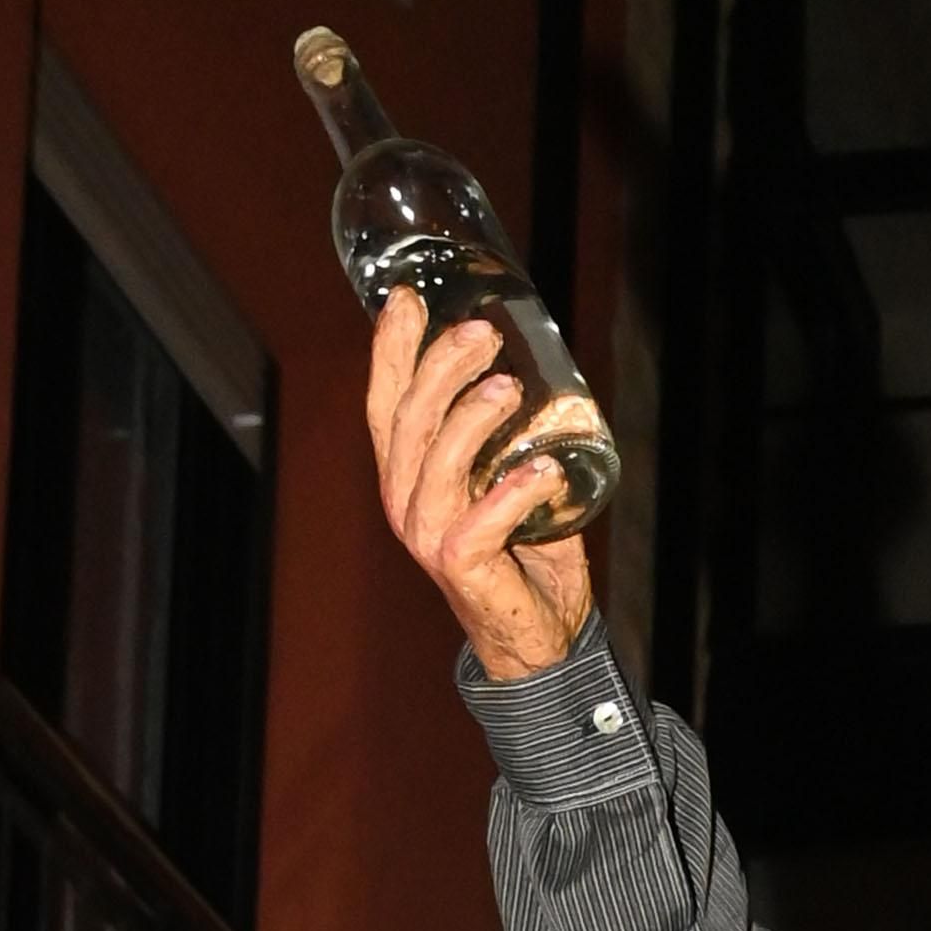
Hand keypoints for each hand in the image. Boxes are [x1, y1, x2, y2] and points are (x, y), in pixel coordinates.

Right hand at [366, 285, 593, 681]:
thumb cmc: (522, 550)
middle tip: (486, 333)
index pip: (385, 399)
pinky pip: (481, 520)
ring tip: (509, 389)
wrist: (536, 633)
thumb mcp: (505, 477)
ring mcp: (428, 534)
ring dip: (473, 418)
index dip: (391, 347)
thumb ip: (507, 434)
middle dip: (444, 366)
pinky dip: (515, 491)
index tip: (408, 297)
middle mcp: (405, 499)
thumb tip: (541, 369)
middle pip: (411, 419)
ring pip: (439, 462)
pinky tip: (544, 468)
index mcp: (406, 472)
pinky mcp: (461, 564)